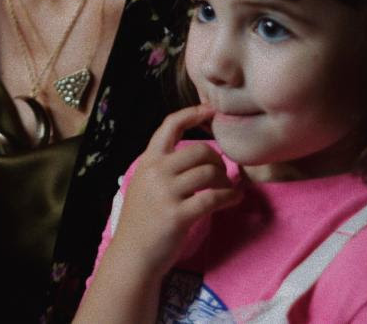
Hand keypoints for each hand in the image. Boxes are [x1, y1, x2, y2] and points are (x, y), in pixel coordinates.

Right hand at [111, 104, 240, 273]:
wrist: (132, 256)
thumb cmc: (141, 223)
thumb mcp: (143, 187)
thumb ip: (163, 169)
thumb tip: (199, 159)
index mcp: (147, 162)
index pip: (169, 126)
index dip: (191, 113)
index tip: (210, 110)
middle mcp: (155, 173)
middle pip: (199, 150)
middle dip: (218, 160)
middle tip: (222, 174)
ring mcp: (166, 193)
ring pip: (208, 172)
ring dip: (225, 180)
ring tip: (228, 189)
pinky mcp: (178, 215)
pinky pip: (214, 198)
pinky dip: (230, 196)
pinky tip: (234, 199)